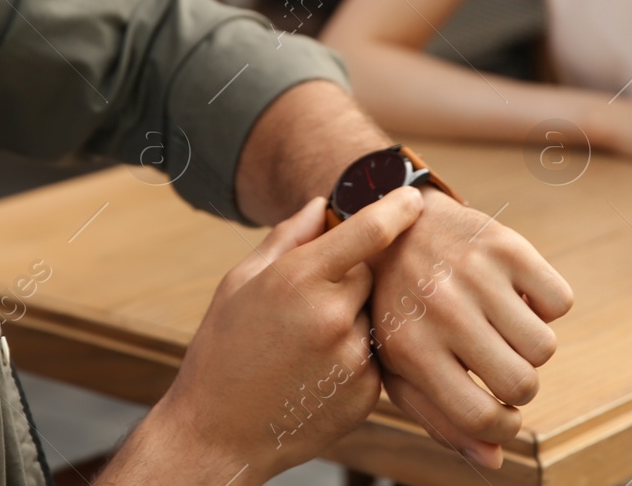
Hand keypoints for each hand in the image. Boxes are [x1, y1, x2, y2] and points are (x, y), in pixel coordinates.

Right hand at [123, 189, 424, 484]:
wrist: (218, 434)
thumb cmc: (223, 350)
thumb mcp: (241, 282)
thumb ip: (288, 237)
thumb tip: (323, 204)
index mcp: (298, 279)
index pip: (369, 230)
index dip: (396, 208)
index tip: (414, 197)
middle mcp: (333, 316)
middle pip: (371, 272)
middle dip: (352, 275)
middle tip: (312, 297)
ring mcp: (353, 358)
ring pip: (375, 314)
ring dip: (354, 316)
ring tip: (306, 342)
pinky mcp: (366, 393)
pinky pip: (376, 354)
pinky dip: (355, 352)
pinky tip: (316, 368)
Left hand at [365, 189, 573, 468]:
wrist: (393, 227)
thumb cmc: (396, 309)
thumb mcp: (398, 366)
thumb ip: (440, 419)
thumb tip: (495, 459)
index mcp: (411, 348)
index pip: (481, 416)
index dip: (504, 426)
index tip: (503, 415)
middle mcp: (443, 309)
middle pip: (523, 382)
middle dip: (519, 385)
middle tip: (498, 363)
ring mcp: (475, 273)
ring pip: (544, 345)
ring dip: (531, 345)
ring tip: (500, 326)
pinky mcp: (504, 243)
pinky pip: (559, 301)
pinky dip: (545, 305)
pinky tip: (511, 295)